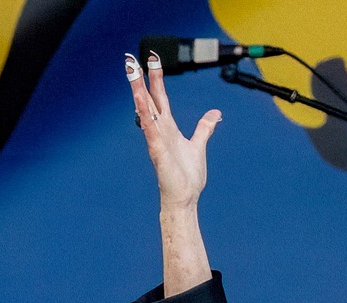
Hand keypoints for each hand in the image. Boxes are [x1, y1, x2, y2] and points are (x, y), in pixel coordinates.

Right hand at [126, 51, 219, 209]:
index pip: (160, 98)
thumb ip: (204, 128)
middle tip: (132, 59)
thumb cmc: (187, 177)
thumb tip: (215, 114)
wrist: (184, 198)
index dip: (156, 79)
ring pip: (145, 110)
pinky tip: (140, 102)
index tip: (152, 61)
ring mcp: (156, 140)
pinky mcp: (157, 151)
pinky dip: (145, 115)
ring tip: (131, 73)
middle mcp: (159, 131)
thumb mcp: (198, 145)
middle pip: (148, 99)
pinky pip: (150, 129)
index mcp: (168, 128)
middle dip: (141, 79)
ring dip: (138, 91)